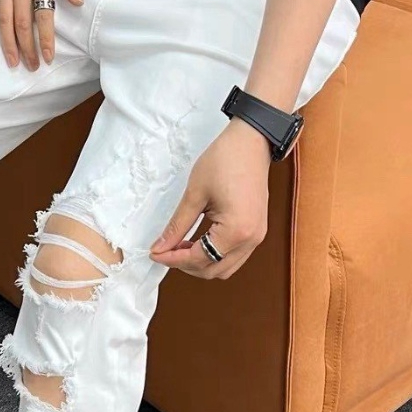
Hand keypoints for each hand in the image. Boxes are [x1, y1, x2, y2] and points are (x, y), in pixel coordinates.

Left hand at [150, 119, 271, 279]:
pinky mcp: (256, 230)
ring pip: (224, 268)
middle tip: (165, 250)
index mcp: (236, 231)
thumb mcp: (195, 194)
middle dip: (186, 265)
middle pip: (213, 270)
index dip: (173, 259)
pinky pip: (234, 256)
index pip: (198, 258)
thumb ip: (177, 225)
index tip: (155, 253)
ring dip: (201, 262)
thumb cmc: (226, 160)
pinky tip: (197, 242)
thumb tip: (160, 247)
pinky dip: (214, 255)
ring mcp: (257, 236)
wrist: (252, 141)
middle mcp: (250, 239)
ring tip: (181, 246)